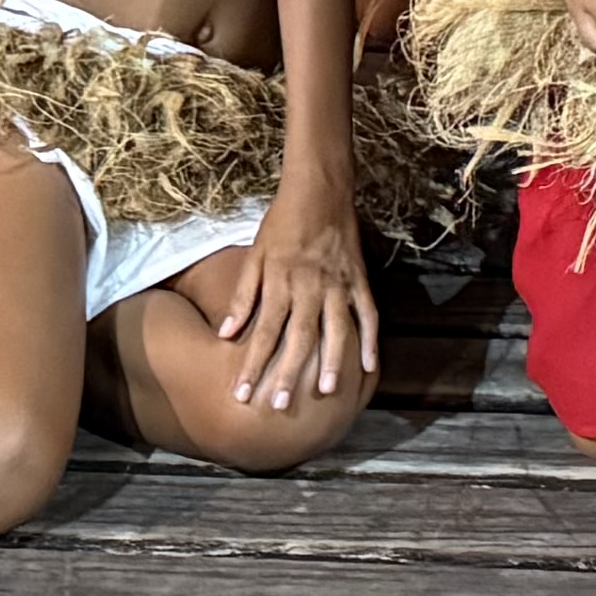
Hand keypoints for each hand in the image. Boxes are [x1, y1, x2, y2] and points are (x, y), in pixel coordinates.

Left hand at [212, 211, 380, 410]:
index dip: (252, 364)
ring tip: (327, 391)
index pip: (264, 332)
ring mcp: (338, 284)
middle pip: (299, 337)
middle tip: (280, 406)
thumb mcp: (255, 254)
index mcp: (280, 282)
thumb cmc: (282, 223)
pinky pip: (367, 313)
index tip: (241, 394)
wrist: (320, 189)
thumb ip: (242, 295)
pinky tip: (369, 366)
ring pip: (336, 329)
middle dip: (289, 373)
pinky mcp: (359, 279)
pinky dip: (370, 339)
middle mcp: (310, 287)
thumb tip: (225, 334)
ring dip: (332, 361)